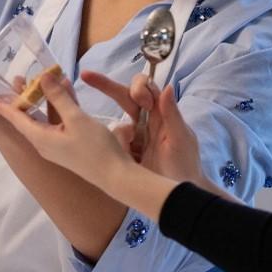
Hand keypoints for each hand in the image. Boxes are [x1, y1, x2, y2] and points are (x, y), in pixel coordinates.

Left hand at [0, 70, 136, 191]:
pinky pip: (59, 122)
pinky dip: (61, 107)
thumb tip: (43, 77)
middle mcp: (44, 143)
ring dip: (47, 99)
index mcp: (40, 138)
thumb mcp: (75, 118)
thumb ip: (58, 97)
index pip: (17, 119)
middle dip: (26, 97)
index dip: (6, 106)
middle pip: (30, 117)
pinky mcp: (69, 146)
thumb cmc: (93, 147)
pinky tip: (68, 91)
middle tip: (20, 78)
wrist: (116, 175)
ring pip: (46, 118)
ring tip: (46, 78)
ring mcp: (57, 145)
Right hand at [79, 70, 204, 184]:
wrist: (178, 196)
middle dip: (106, 85)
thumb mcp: (181, 139)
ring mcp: (134, 137)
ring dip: (120, 135)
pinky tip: (128, 160)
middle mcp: (145, 121)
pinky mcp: (125, 152)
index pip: (145, 88)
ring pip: (117, 124)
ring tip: (136, 153)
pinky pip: (113, 144)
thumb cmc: (185, 165)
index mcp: (160, 113)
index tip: (142, 101)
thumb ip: (172, 114)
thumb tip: (168, 86)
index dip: (138, 87)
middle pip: (123, 96)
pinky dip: (114, 147)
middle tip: (87, 75)